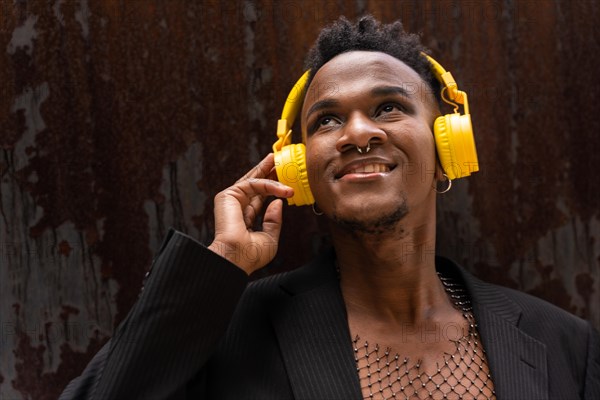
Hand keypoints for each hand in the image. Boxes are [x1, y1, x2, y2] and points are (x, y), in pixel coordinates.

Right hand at [208, 153, 292, 274]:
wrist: (235, 259)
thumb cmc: (250, 255)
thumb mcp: (269, 237)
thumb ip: (273, 220)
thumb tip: (278, 203)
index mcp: (244, 218)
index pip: (258, 198)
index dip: (271, 188)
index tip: (284, 180)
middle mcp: (236, 207)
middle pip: (254, 184)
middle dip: (266, 171)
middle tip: (278, 160)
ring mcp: (231, 201)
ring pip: (253, 180)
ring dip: (269, 171)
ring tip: (283, 164)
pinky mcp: (228, 196)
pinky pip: (253, 184)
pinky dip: (269, 185)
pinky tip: (283, 190)